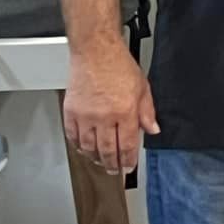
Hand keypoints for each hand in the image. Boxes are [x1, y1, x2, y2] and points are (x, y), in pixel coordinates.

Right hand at [64, 43, 157, 175]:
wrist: (95, 52)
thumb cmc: (119, 66)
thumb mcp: (143, 88)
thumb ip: (147, 112)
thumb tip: (152, 130)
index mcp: (125, 112)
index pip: (128, 145)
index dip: (128, 160)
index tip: (128, 168)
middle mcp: (104, 117)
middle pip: (107, 150)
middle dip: (112, 164)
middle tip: (114, 171)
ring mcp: (85, 116)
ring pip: (88, 146)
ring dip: (95, 158)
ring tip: (100, 162)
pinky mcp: (70, 112)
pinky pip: (72, 136)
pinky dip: (78, 146)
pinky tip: (83, 149)